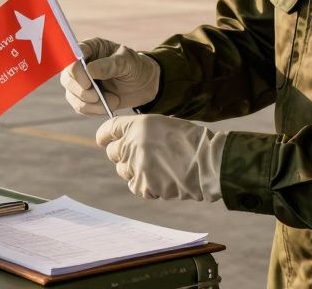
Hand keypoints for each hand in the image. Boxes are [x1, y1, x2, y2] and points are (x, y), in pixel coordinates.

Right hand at [60, 38, 159, 114]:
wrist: (144, 84)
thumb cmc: (135, 66)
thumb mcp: (128, 62)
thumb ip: (110, 65)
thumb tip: (89, 70)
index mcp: (91, 48)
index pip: (72, 57)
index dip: (76, 71)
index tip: (89, 83)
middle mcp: (82, 64)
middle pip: (67, 78)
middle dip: (81, 91)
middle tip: (97, 97)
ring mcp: (81, 82)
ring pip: (72, 95)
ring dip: (90, 104)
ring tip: (112, 101)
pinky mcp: (84, 97)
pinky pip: (80, 107)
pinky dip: (94, 110)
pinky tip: (109, 105)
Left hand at [95, 115, 224, 201]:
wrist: (208, 162)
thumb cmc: (191, 141)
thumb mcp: (165, 124)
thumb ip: (142, 130)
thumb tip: (128, 138)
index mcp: (138, 125)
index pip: (109, 129)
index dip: (104, 135)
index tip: (104, 140)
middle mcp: (133, 143)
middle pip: (113, 152)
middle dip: (123, 154)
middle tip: (141, 156)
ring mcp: (137, 166)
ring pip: (124, 171)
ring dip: (135, 170)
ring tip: (157, 168)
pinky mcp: (144, 185)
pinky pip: (136, 187)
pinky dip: (146, 185)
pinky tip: (162, 179)